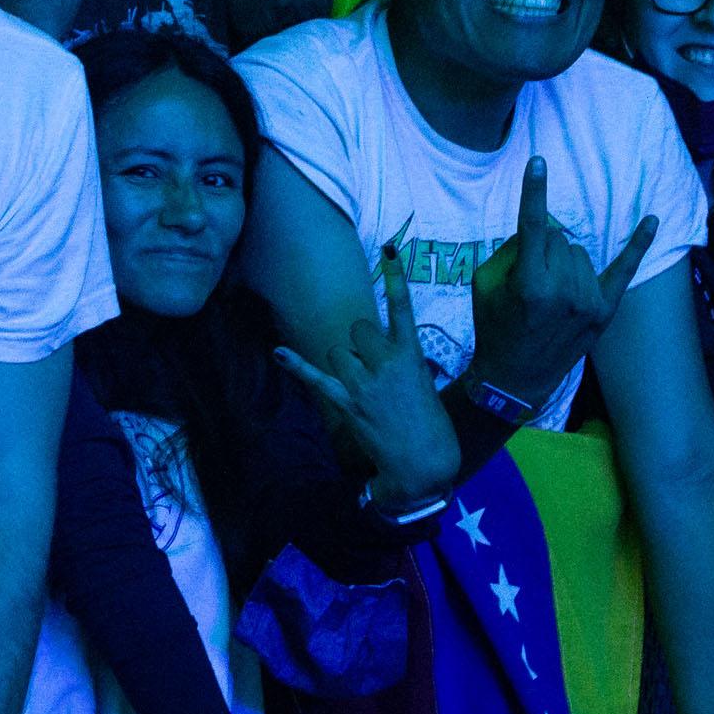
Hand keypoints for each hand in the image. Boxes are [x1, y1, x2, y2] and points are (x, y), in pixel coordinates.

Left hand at [275, 244, 462, 509]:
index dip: (395, 276)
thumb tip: (386, 362)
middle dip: (360, 343)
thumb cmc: (433, 429)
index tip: (389, 248)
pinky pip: (317, 378)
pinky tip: (280, 352)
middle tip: (372, 366)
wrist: (425, 465)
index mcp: (411, 356)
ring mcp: (364, 383)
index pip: (402, 307)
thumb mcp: (425, 386)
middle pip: (358, 330)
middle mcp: (385, 363)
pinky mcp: (347, 404)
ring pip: (338, 351)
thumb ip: (403, 367)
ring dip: (344, 362)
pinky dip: (297, 365)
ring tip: (360, 385)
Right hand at [465, 156, 654, 407]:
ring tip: (551, 292)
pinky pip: (624, 269)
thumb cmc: (495, 327)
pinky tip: (654, 219)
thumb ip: (512, 250)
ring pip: (580, 252)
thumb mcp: (485, 285)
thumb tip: (541, 228)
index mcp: (528, 283)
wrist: (515, 378)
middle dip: (544, 247)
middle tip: (530, 277)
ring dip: (565, 260)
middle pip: (559, 238)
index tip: (538, 162)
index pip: (533, 227)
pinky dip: (639, 244)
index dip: (534, 192)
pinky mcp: (604, 310)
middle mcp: (562, 291)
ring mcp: (587, 302)